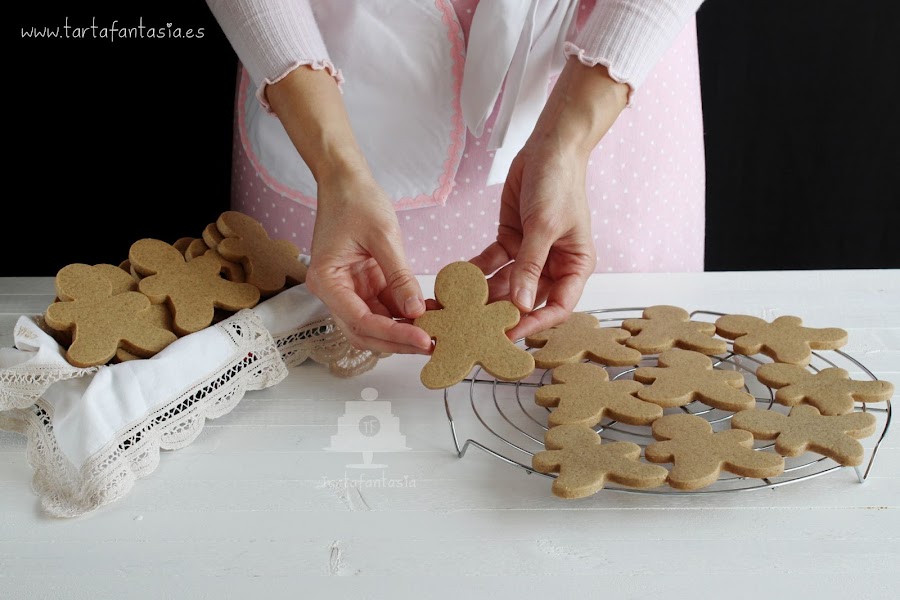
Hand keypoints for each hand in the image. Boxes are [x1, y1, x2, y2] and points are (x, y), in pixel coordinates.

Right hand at [305, 171, 431, 354]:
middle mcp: (334, 292)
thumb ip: (400, 276)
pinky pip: (384, 308)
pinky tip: (428, 313)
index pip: (360, 321)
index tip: (422, 339)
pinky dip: (404, 314)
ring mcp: (349, 290)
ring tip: (435, 331)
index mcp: (327, 281)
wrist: (346, 181)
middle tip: (431, 345)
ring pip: (375, 324)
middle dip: (398, 342)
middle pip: (365, 332)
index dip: (393, 334)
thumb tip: (416, 311)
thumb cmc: (356, 201)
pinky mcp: (365, 285)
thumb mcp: (383, 237)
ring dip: (403, 330)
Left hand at [471, 145, 595, 341]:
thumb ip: (530, 266)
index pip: (558, 307)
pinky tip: (456, 280)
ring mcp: (531, 255)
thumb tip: (522, 304)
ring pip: (506, 285)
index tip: (509, 335)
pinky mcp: (511, 242)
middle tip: (474, 328)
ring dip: (483, 296)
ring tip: (458, 309)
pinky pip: (492, 264)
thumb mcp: (544, 225)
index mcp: (574, 265)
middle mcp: (554, 265)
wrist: (548, 148)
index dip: (535, 324)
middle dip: (501, 313)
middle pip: (528, 300)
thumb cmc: (559, 183)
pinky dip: (476, 271)